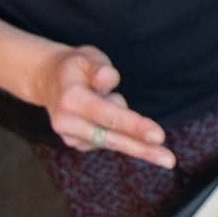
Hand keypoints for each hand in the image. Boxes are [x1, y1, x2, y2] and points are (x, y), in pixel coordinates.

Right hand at [38, 45, 174, 168]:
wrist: (48, 80)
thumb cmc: (75, 67)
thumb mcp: (87, 57)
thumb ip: (100, 68)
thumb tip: (109, 79)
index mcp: (70, 99)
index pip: (108, 115)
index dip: (135, 126)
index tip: (158, 136)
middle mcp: (67, 122)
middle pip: (112, 138)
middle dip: (142, 149)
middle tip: (169, 160)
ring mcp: (70, 136)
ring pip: (113, 140)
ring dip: (128, 129)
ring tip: (108, 97)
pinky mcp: (77, 144)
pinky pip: (108, 141)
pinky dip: (117, 129)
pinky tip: (105, 112)